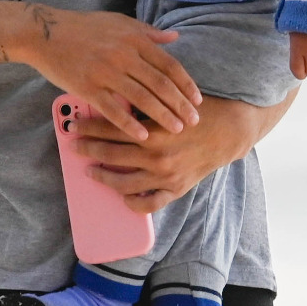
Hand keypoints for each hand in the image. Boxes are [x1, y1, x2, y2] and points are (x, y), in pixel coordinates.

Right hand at [10, 6, 201, 139]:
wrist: (45, 32)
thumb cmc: (84, 27)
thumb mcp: (120, 22)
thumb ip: (148, 33)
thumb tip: (175, 37)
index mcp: (135, 40)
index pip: (169, 65)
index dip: (185, 84)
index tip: (198, 100)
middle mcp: (124, 56)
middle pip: (160, 84)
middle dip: (180, 104)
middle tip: (194, 121)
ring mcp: (106, 72)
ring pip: (141, 98)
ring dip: (162, 116)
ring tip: (177, 129)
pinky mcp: (88, 87)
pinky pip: (113, 109)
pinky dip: (129, 124)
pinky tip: (143, 135)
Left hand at [71, 95, 283, 214]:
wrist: (231, 131)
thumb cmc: (201, 112)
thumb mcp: (172, 102)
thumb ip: (144, 105)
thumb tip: (113, 102)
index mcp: (155, 130)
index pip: (112, 128)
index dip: (89, 126)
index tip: (75, 126)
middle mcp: (157, 155)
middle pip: (111, 153)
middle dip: (88, 148)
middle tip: (75, 146)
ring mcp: (166, 175)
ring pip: (122, 182)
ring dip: (102, 176)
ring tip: (90, 171)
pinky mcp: (176, 188)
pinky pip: (148, 203)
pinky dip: (132, 202)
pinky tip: (122, 196)